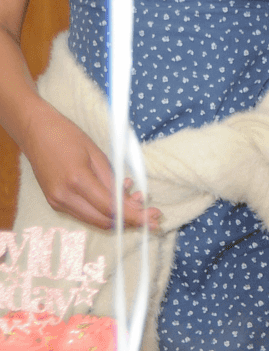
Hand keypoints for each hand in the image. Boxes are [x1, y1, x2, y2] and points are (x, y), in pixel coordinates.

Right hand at [22, 102, 158, 228]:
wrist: (34, 129)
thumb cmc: (67, 136)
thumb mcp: (98, 155)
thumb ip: (114, 183)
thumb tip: (133, 204)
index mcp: (76, 180)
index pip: (111, 208)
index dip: (134, 216)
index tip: (152, 218)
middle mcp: (64, 196)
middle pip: (105, 221)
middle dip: (131, 221)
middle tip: (151, 216)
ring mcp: (57, 201)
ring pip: (96, 221)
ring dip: (119, 218)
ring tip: (136, 204)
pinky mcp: (55, 202)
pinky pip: (86, 215)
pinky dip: (104, 212)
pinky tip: (116, 200)